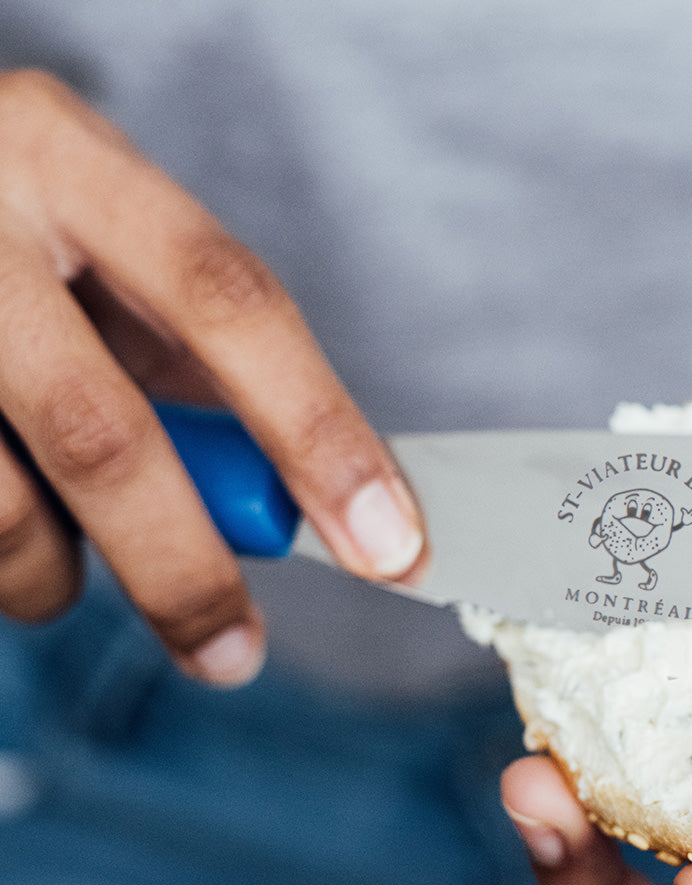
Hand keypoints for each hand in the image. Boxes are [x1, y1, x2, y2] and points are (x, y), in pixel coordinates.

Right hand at [0, 70, 423, 683]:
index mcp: (74, 164)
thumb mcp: (106, 247)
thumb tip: (299, 496)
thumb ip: (192, 355)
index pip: (230, 303)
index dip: (320, 433)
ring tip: (60, 568)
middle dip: (183, 569)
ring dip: (52, 575)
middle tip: (233, 651)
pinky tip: (5, 528)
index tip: (391, 544)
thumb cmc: (7, 229)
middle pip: (101, 432)